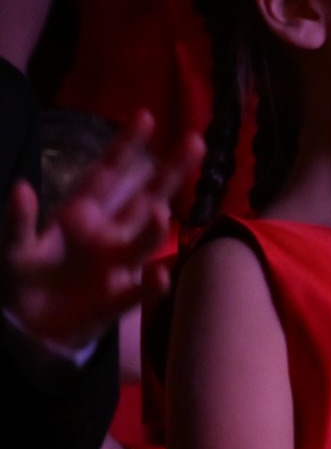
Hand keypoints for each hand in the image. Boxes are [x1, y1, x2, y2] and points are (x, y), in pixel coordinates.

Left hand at [1, 112, 202, 355]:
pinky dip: (152, 285)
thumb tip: (21, 186)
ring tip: (159, 212)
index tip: (146, 117)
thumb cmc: (20, 284)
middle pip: (144, 198)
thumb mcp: (12, 251)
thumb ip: (18, 221)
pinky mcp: (117, 300)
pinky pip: (138, 291)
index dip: (125, 147)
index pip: (108, 176)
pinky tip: (159, 274)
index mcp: (81, 216)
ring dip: (153, 227)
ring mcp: (116, 266)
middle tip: (195, 141)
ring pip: (143, 241)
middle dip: (169, 172)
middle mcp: (107, 235)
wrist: (27, 331)